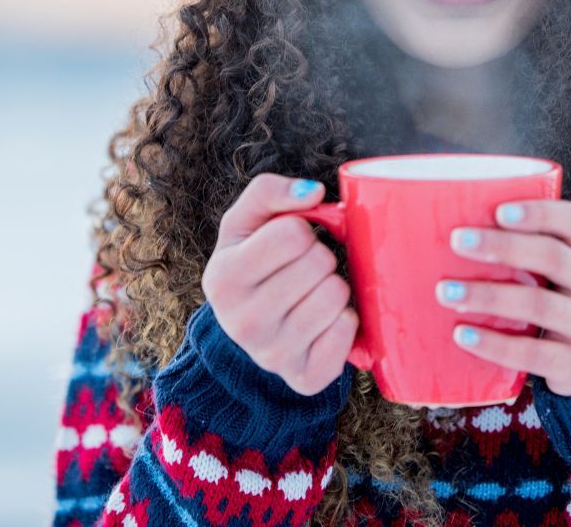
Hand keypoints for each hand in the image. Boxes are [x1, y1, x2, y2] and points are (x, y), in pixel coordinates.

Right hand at [202, 173, 359, 396]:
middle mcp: (241, 322)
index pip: (294, 233)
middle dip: (319, 257)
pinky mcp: (305, 378)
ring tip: (312, 293)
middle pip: (319, 263)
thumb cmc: (253, 260)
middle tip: (303, 270)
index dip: (300, 230)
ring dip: (333, 286)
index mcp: (223, 278)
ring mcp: (272, 356)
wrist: (250, 326)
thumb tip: (314, 193)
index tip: (289, 244)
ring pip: (336, 295)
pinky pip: (347, 331)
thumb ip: (270, 191)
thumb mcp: (247, 221)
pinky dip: (344, 319)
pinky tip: (323, 321)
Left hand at [437, 199, 570, 396]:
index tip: (499, 211)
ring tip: (445, 292)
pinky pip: (532, 353)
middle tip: (458, 241)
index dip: (538, 213)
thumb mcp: (559, 269)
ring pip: (539, 305)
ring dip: (489, 296)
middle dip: (503, 247)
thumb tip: (449, 225)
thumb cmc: (561, 298)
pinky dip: (495, 344)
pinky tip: (462, 335)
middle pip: (552, 257)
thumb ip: (524, 249)